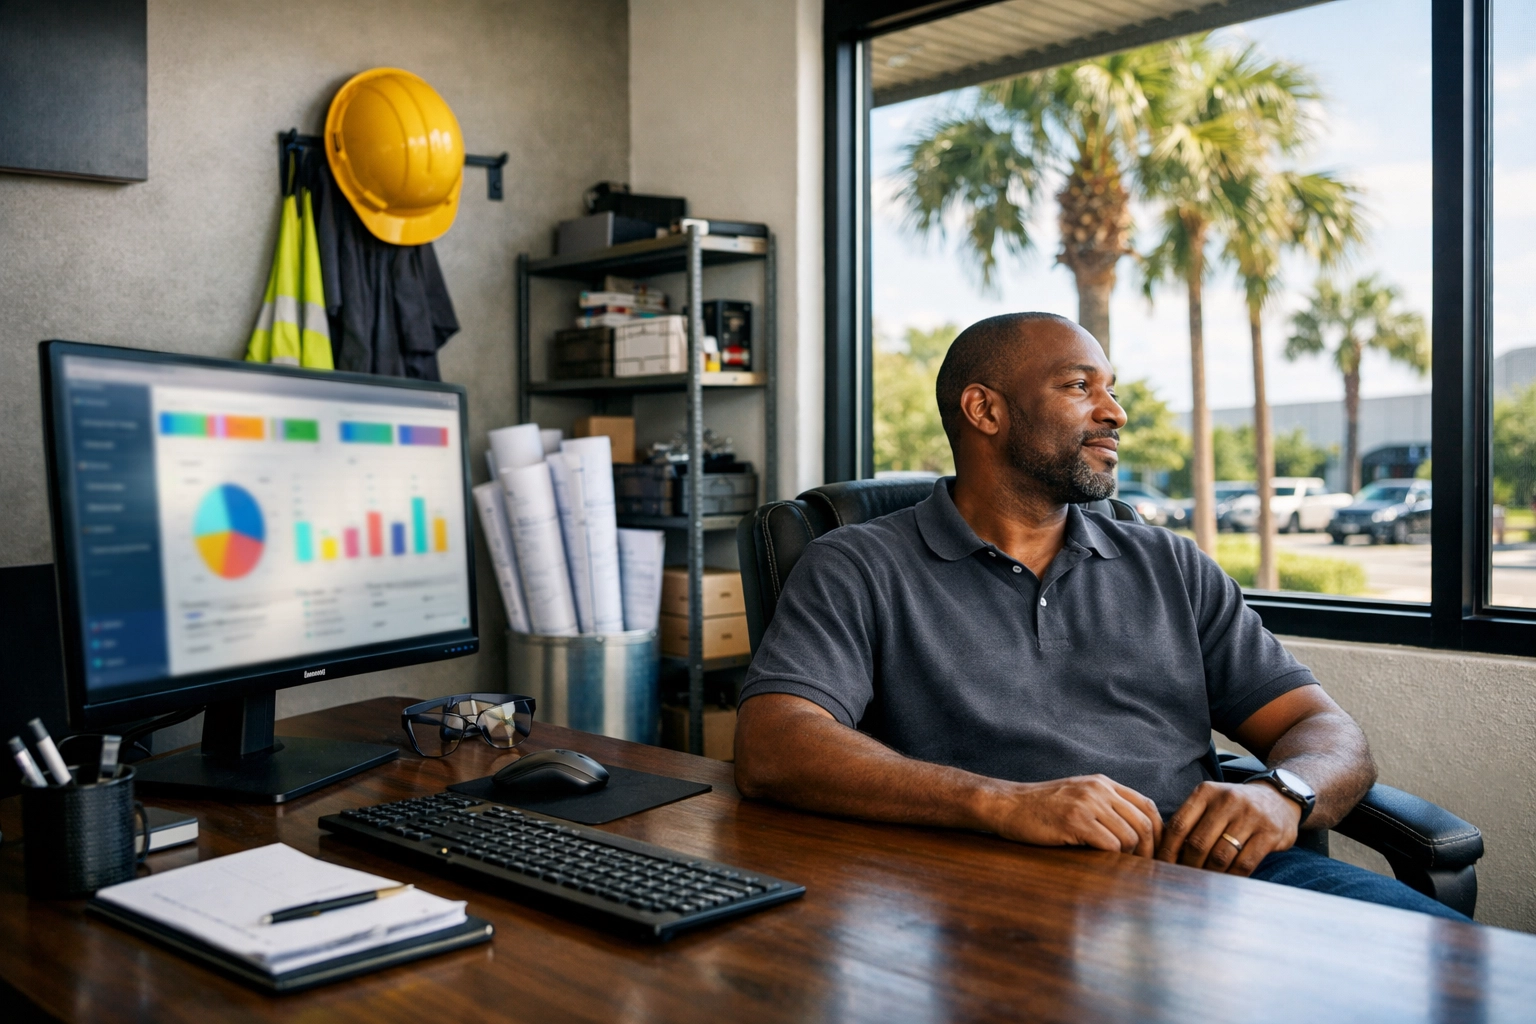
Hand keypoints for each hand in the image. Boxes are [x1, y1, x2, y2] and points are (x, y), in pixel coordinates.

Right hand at [986, 775, 1162, 857]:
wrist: (1007, 805)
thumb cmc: (1041, 807)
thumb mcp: (1077, 795)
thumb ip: (1104, 805)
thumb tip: (1137, 834)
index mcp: (1102, 783)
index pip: (1147, 806)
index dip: (1158, 832)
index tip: (1155, 852)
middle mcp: (1099, 789)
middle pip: (1144, 822)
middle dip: (1149, 850)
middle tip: (1143, 869)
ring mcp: (1087, 803)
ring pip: (1130, 836)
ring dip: (1128, 857)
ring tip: (1118, 867)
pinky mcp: (1075, 821)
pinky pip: (1110, 845)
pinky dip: (1111, 859)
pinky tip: (1100, 863)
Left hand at [1155, 781, 1301, 875]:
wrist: (1278, 798)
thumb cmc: (1235, 807)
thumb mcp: (1211, 803)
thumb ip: (1190, 821)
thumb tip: (1164, 853)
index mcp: (1206, 792)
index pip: (1179, 825)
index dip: (1168, 850)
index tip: (1162, 867)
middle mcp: (1227, 800)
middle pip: (1198, 843)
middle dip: (1188, 866)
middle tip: (1184, 879)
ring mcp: (1250, 815)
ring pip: (1220, 855)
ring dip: (1209, 874)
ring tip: (1203, 883)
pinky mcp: (1270, 832)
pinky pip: (1245, 863)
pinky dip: (1232, 876)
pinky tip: (1226, 881)